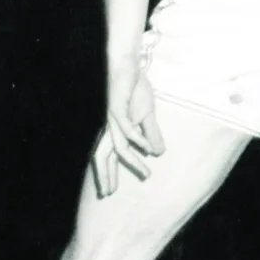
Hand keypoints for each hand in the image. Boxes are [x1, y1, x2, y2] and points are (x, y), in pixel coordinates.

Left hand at [90, 62, 164, 197]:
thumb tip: (158, 154)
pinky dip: (137, 139)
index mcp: (115, 129)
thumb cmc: (135, 89)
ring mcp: (113, 117)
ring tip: (146, 174)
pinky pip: (125, 126)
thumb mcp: (148, 116)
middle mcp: (110, 126)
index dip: (107, 172)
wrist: (128, 66)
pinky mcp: (117, 106)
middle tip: (108, 194)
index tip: (110, 192)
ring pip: (118, 145)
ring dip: (132, 161)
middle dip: (105, 174)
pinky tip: (146, 148)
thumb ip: (151, 134)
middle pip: (101, 154)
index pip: (107, 155)